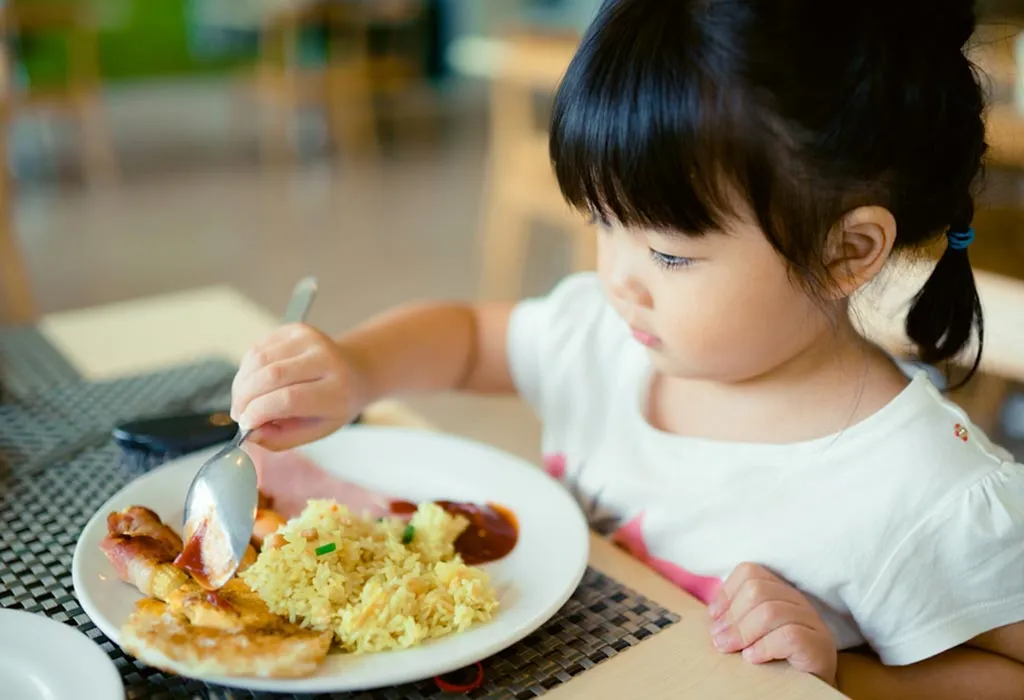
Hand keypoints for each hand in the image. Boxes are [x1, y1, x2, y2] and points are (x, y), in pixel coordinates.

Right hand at [230, 323, 366, 450]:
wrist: (355, 372)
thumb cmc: (333, 406)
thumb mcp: (314, 430)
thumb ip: (280, 437)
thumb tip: (249, 434)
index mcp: (337, 390)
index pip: (288, 399)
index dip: (258, 412)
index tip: (245, 425)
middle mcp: (326, 359)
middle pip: (270, 375)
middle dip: (244, 398)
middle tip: (238, 414)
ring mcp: (311, 340)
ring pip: (259, 359)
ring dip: (242, 384)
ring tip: (243, 400)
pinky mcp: (296, 329)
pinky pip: (258, 348)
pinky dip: (247, 369)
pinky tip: (253, 382)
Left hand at [707, 563, 837, 685]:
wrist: (812, 687)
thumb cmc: (778, 658)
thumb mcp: (753, 633)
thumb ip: (737, 620)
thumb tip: (712, 618)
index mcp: (779, 591)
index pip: (749, 573)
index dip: (726, 592)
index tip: (713, 617)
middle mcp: (796, 601)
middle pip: (757, 590)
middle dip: (732, 615)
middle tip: (719, 639)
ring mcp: (810, 621)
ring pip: (770, 611)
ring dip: (743, 631)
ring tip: (730, 649)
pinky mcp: (818, 644)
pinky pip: (788, 635)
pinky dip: (764, 646)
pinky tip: (752, 657)